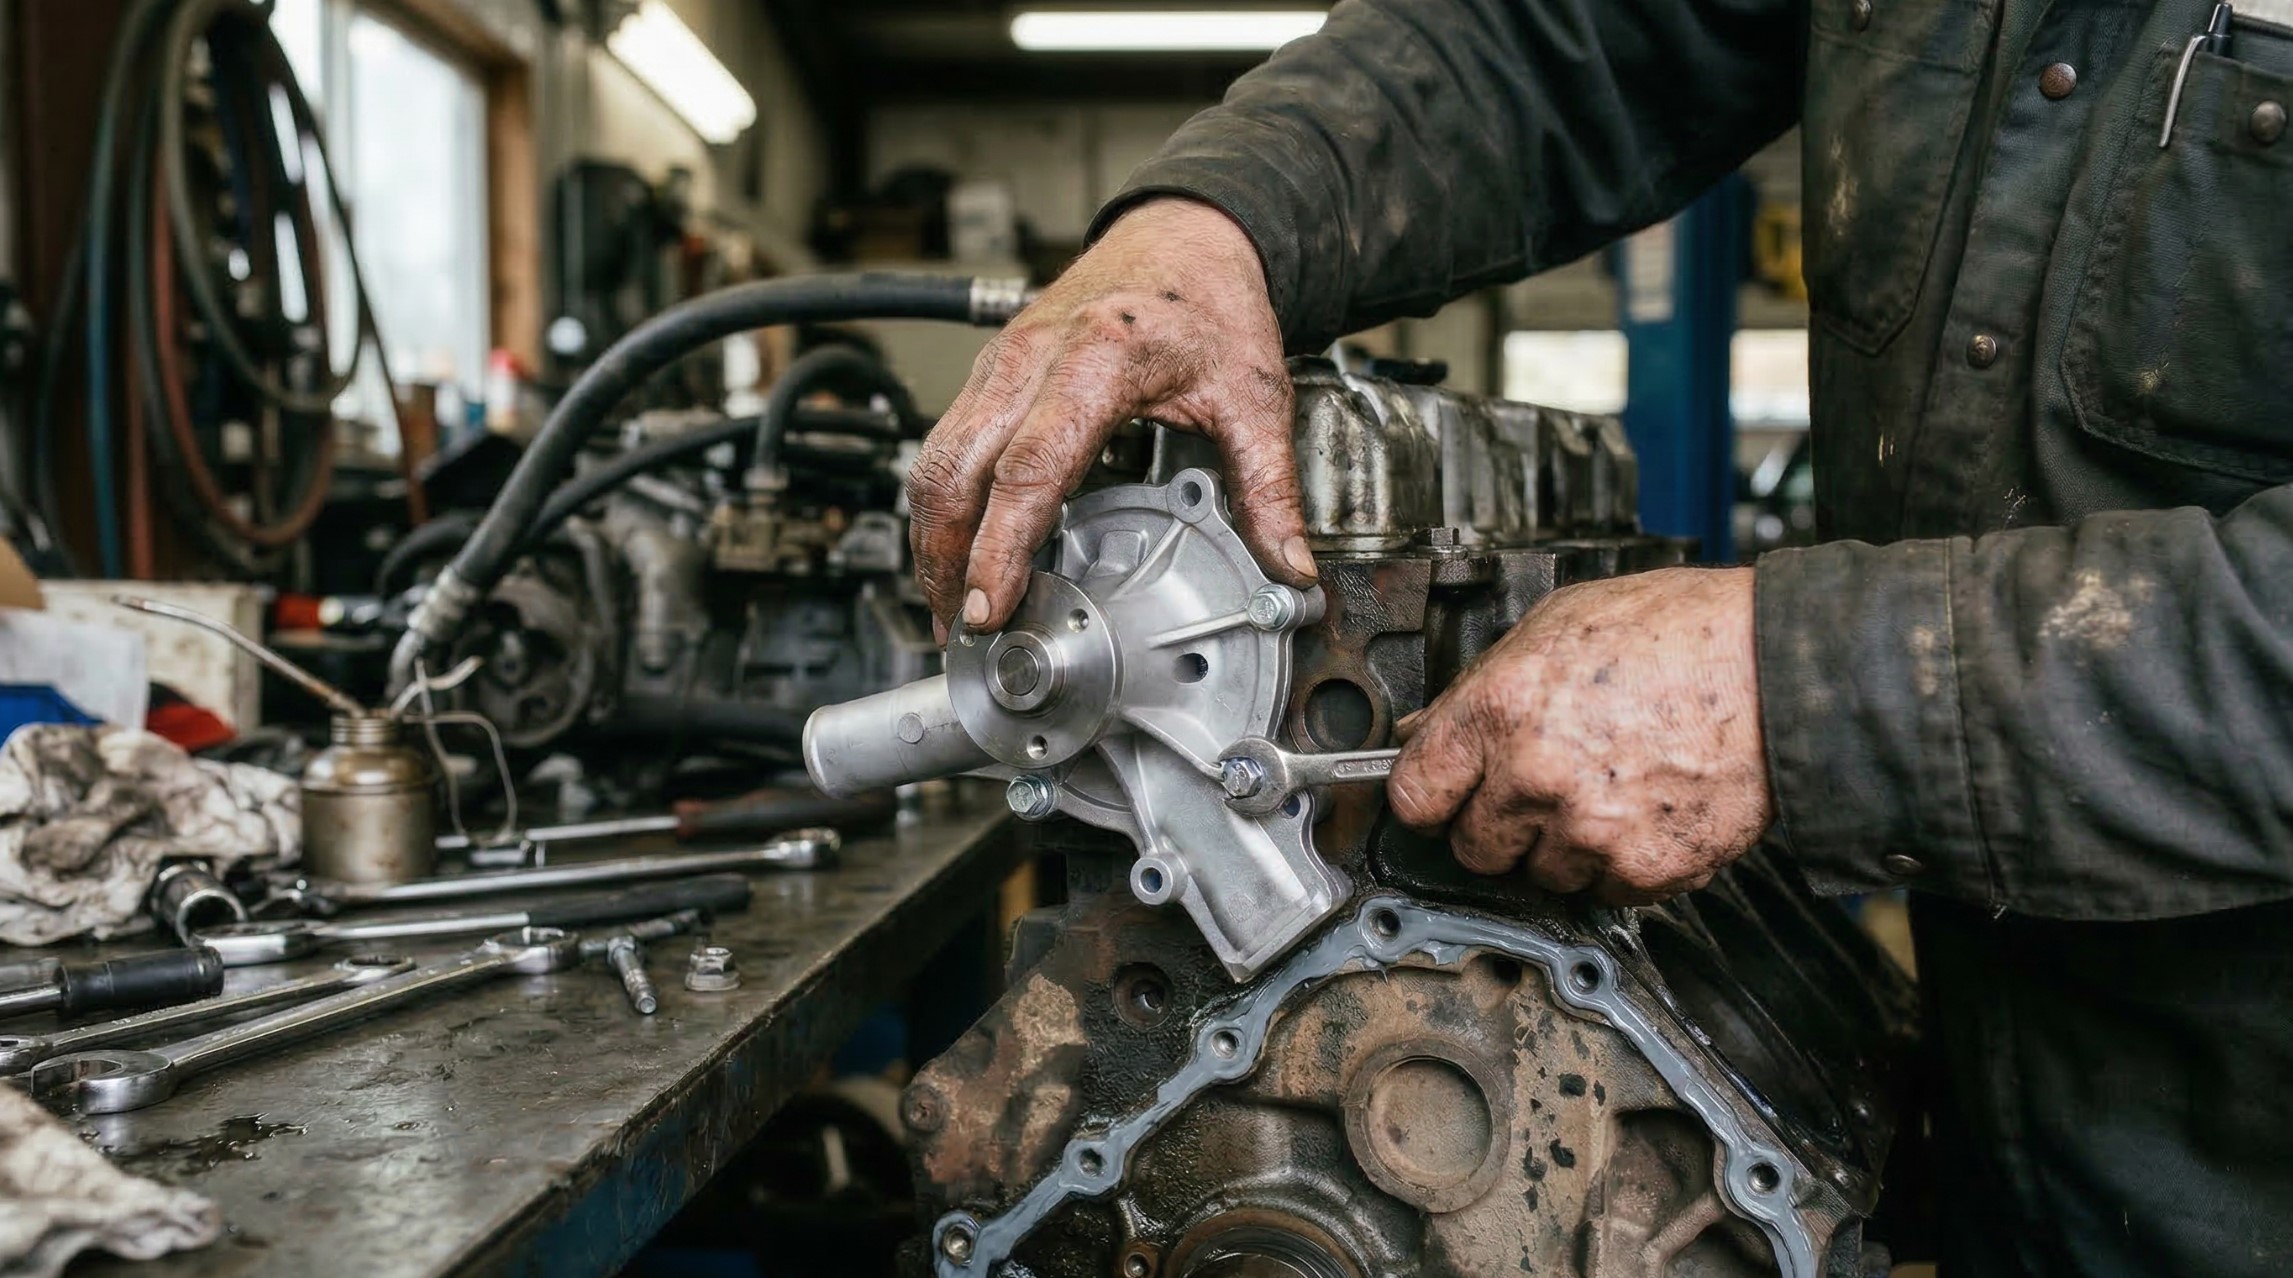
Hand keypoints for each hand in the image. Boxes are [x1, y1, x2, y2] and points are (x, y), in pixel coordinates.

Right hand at [906, 197, 1317, 635]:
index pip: (1029, 469)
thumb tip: (1288, 569)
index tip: (991, 606)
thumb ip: (1269, 488)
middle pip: (957, 470)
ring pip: (936, 458)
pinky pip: (946, 443)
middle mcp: (1032, 355)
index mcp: (1100, 356)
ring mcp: (1000, 360)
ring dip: (934, 538)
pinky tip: (964, 550)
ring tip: (957, 607)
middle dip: (946, 559)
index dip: (1000, 547)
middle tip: (967, 630)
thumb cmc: (1211, 301)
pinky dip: (944, 504)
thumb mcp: (1254, 395)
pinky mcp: (990, 370)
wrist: (1185, 235)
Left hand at [1386, 566, 1774, 903]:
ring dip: (1559, 848)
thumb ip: (1481, 686)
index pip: (1414, 795)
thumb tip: (1427, 730)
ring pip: (1538, 876)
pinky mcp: (1646, 869)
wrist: (1781, 669)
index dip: (1429, 796)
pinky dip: (1617, 865)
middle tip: (1537, 789)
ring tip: (1604, 790)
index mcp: (1500, 710)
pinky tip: (1640, 811)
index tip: (1442, 798)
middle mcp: (1536, 777)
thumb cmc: (1679, 632)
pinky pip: (1603, 891)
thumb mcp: (1555, 626)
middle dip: (1496, 824)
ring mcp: (1590, 831)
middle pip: (1472, 848)